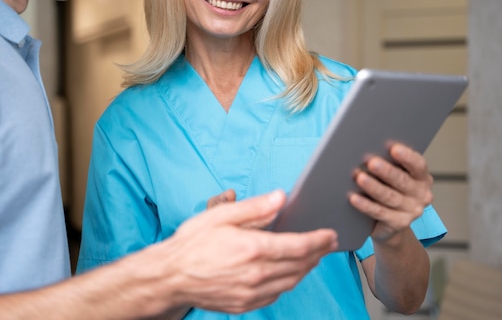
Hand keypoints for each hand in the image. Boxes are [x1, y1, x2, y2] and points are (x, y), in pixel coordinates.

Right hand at [156, 190, 337, 313]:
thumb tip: (281, 198)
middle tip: (328, 244)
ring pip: (291, 282)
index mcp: (253, 248)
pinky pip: (276, 295)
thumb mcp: (220, 215)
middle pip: (300, 265)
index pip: (299, 246)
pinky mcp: (244, 304)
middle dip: (318, 253)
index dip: (320, 240)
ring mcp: (251, 292)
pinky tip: (288, 274)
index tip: (331, 234)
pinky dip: (288, 283)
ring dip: (306, 269)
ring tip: (313, 257)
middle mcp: (256, 274)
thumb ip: (254, 207)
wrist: (170, 276)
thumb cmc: (192, 243)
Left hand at [350, 143, 433, 243]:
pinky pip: (380, 213)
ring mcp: (412, 211)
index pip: (418, 165)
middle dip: (386, 171)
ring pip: (390, 197)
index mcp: (422, 177)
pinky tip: (354, 198)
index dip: (407, 157)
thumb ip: (389, 163)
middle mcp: (421, 194)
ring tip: (359, 178)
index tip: (393, 148)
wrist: (390, 223)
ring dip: (373, 187)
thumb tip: (367, 148)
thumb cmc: (390, 189)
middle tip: (371, 162)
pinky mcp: (399, 224)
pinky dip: (366, 205)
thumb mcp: (394, 175)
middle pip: (402, 181)